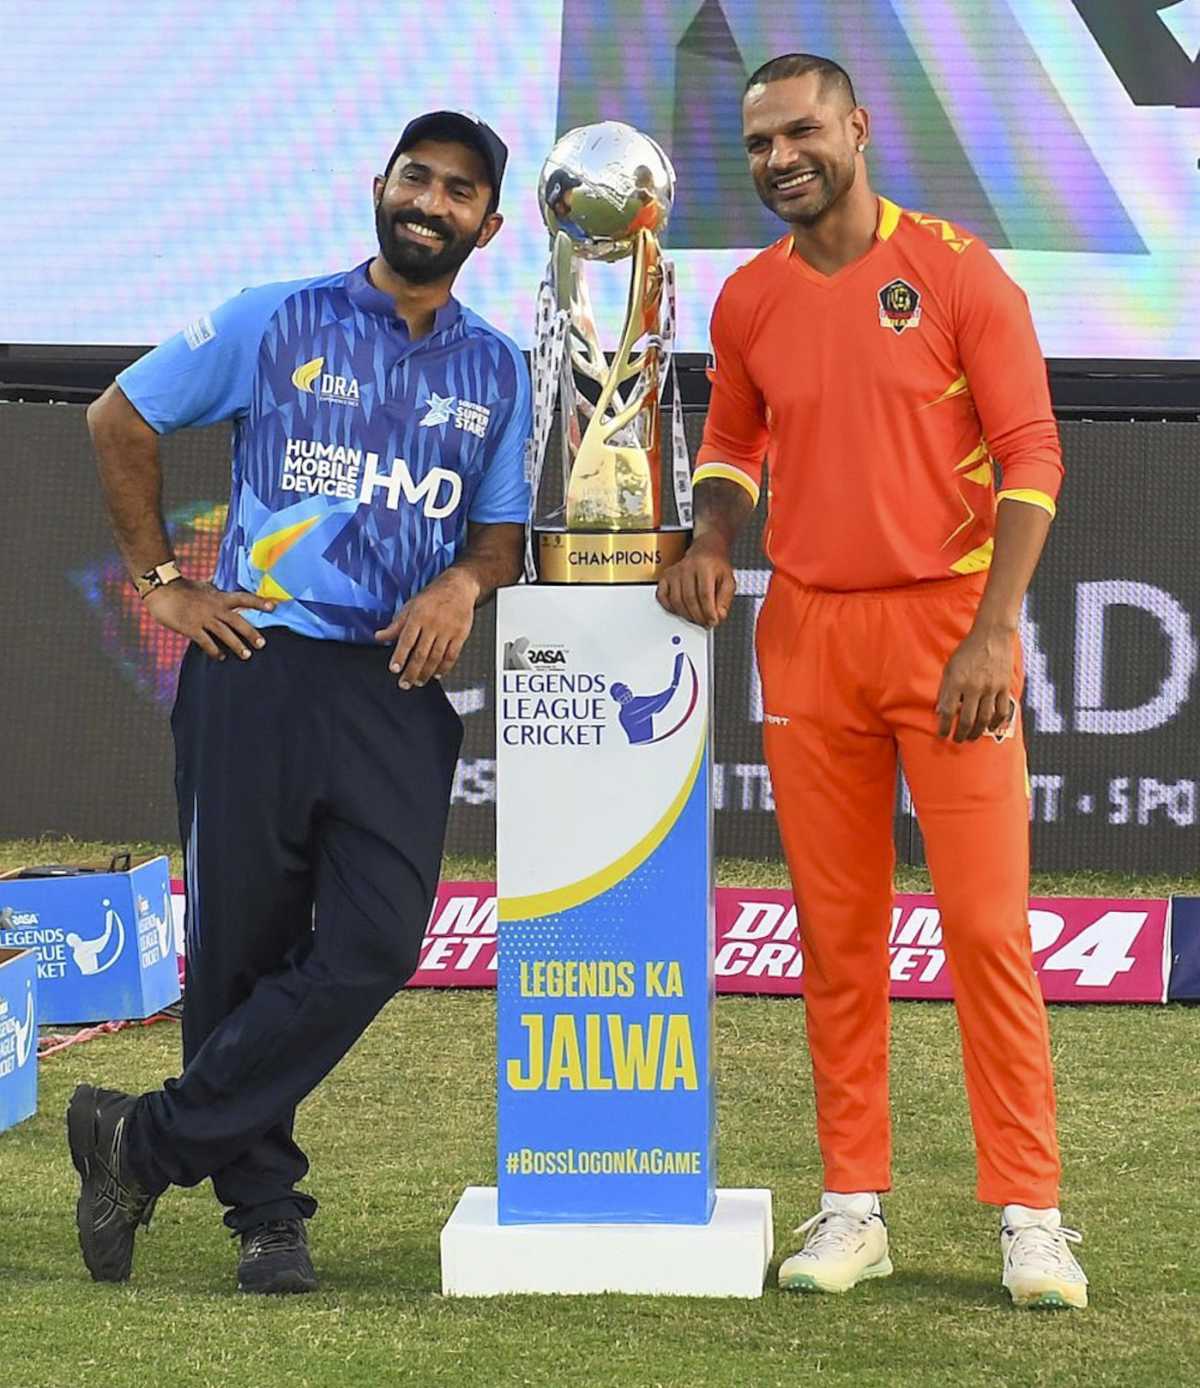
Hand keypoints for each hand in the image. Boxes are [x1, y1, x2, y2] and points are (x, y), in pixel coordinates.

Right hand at [143, 578, 275, 660]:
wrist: (161, 588)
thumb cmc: (182, 587)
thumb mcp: (203, 585)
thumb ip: (213, 588)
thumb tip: (218, 582)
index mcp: (219, 597)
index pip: (244, 598)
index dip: (259, 602)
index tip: (273, 607)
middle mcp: (215, 608)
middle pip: (238, 621)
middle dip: (251, 633)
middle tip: (262, 644)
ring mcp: (203, 618)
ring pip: (225, 634)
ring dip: (237, 645)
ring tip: (246, 655)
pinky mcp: (191, 628)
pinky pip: (206, 642)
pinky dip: (215, 651)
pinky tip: (220, 657)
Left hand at [375, 567, 478, 688]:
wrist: (459, 587)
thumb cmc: (433, 596)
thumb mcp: (410, 606)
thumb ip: (396, 624)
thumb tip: (379, 637)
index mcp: (418, 616)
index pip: (406, 640)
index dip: (400, 656)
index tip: (394, 669)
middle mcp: (433, 624)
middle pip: (421, 653)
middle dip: (411, 671)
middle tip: (404, 684)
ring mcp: (448, 631)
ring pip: (436, 657)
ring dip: (426, 673)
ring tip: (419, 682)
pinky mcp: (460, 635)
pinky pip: (452, 656)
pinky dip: (444, 668)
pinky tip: (437, 674)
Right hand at [656, 534, 735, 627]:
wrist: (707, 550)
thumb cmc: (717, 566)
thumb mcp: (729, 581)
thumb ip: (725, 600)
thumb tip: (718, 616)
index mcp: (705, 567)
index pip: (704, 595)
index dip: (708, 612)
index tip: (713, 622)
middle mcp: (688, 568)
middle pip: (690, 600)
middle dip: (698, 616)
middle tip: (705, 623)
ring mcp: (674, 572)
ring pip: (676, 601)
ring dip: (686, 615)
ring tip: (695, 618)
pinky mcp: (666, 577)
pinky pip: (663, 597)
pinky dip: (670, 607)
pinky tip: (680, 610)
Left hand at [936, 624, 1016, 741]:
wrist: (992, 635)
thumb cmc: (967, 651)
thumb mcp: (949, 667)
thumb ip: (945, 689)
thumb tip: (940, 711)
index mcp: (957, 681)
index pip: (947, 711)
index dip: (944, 727)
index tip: (942, 734)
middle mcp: (974, 687)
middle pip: (967, 719)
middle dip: (960, 734)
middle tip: (957, 740)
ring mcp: (991, 688)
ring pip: (985, 719)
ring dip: (977, 732)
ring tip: (971, 737)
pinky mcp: (1004, 687)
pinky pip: (1002, 711)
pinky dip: (996, 723)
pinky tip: (990, 727)